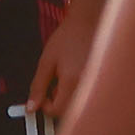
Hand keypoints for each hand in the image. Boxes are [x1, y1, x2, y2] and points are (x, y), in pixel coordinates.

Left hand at [30, 5, 98, 121]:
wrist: (88, 23)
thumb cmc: (67, 39)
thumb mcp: (46, 62)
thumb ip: (38, 86)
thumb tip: (31, 106)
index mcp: (72, 81)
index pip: (57, 111)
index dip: (45, 106)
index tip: (41, 96)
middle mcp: (88, 86)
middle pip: (70, 111)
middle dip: (57, 103)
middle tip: (52, 85)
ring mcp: (98, 85)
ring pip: (80, 104)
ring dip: (68, 97)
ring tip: (65, 77)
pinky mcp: (102, 82)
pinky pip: (88, 95)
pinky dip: (79, 91)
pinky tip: (76, 76)